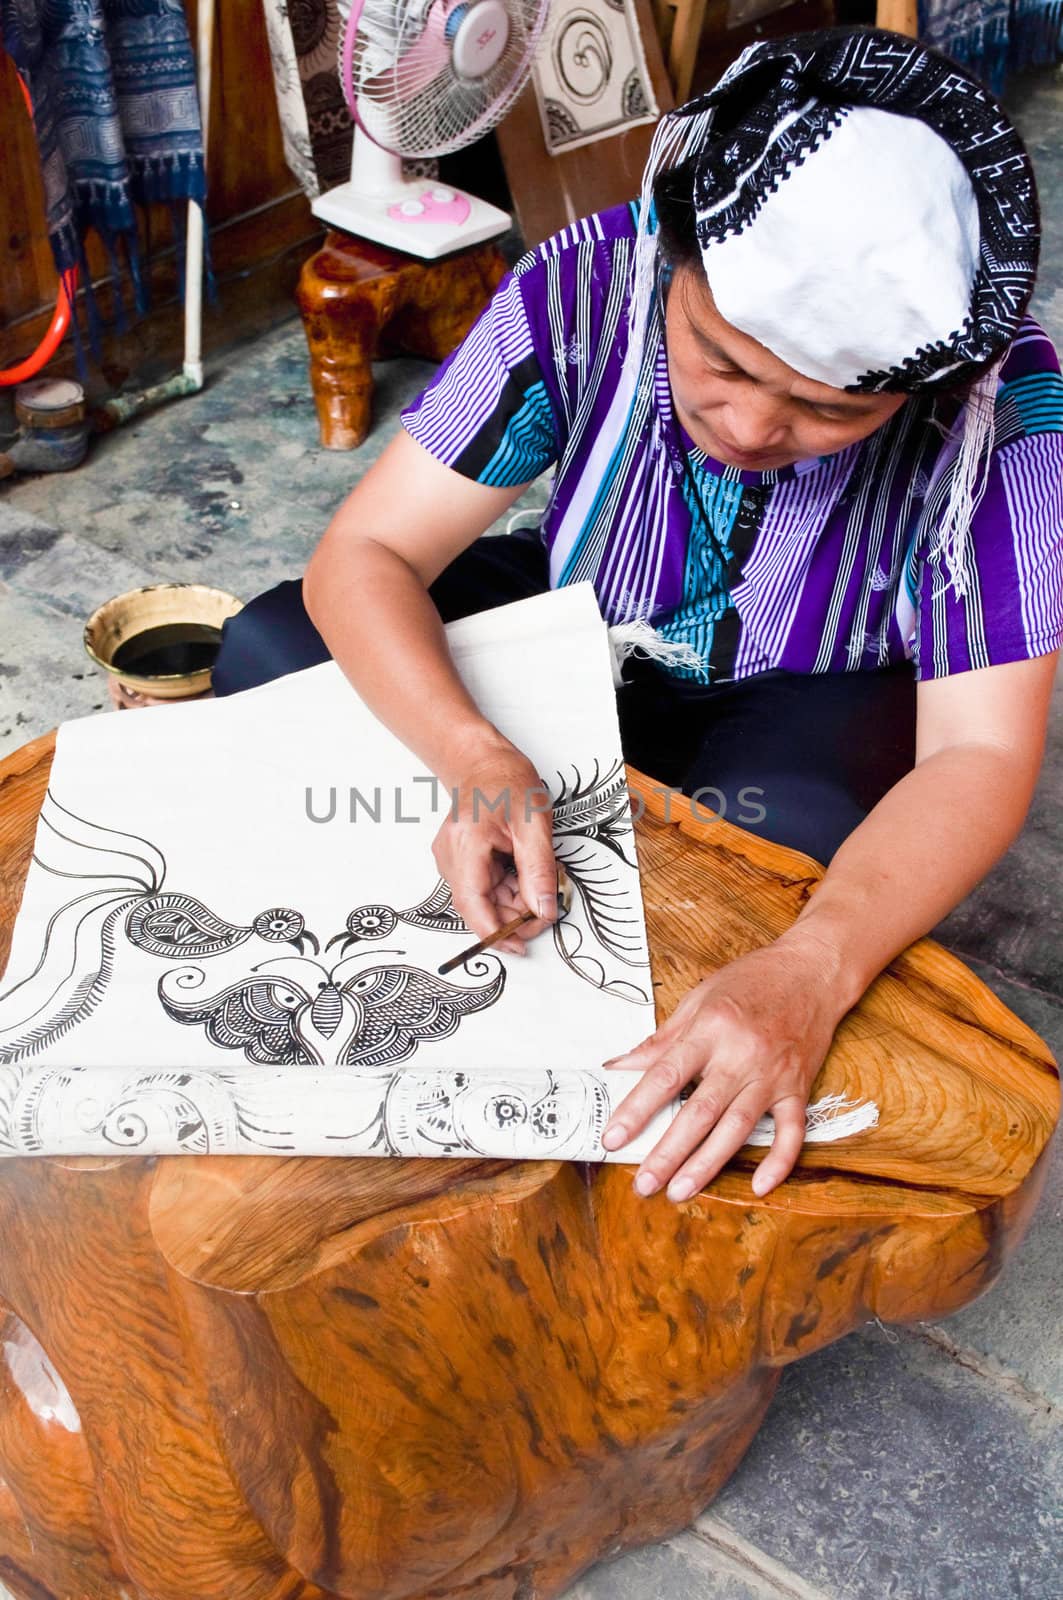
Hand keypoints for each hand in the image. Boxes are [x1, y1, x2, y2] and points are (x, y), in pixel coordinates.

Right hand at [433, 732, 558, 955]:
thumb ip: (539, 870)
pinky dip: (503, 889)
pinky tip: (521, 877)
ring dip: (509, 903)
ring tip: (538, 888)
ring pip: (480, 898)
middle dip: (511, 917)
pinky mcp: (457, 859)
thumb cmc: (506, 781)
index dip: (496, 933)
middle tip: (545, 912)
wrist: (482, 759)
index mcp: (466, 845)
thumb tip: (543, 910)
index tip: (521, 946)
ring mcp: (450, 857)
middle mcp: (450, 855)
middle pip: (478, 906)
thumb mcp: (534, 825)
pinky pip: (480, 886)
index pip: (474, 904)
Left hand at [600, 934, 848, 1198]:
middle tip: (643, 1184)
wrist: (813, 971)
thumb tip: (618, 1066)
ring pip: (737, 1128)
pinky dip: (778, 1161)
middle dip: (668, 1152)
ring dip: (706, 1164)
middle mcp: (742, 1055)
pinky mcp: (799, 1087)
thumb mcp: (699, 998)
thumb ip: (661, 1040)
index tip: (613, 1138)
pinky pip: (791, 1131)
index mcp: (711, 1029)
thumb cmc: (752, 981)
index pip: (665, 1077)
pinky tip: (760, 1186)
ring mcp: (773, 1074)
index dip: (637, 1110)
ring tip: (679, 1191)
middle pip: (699, 1112)